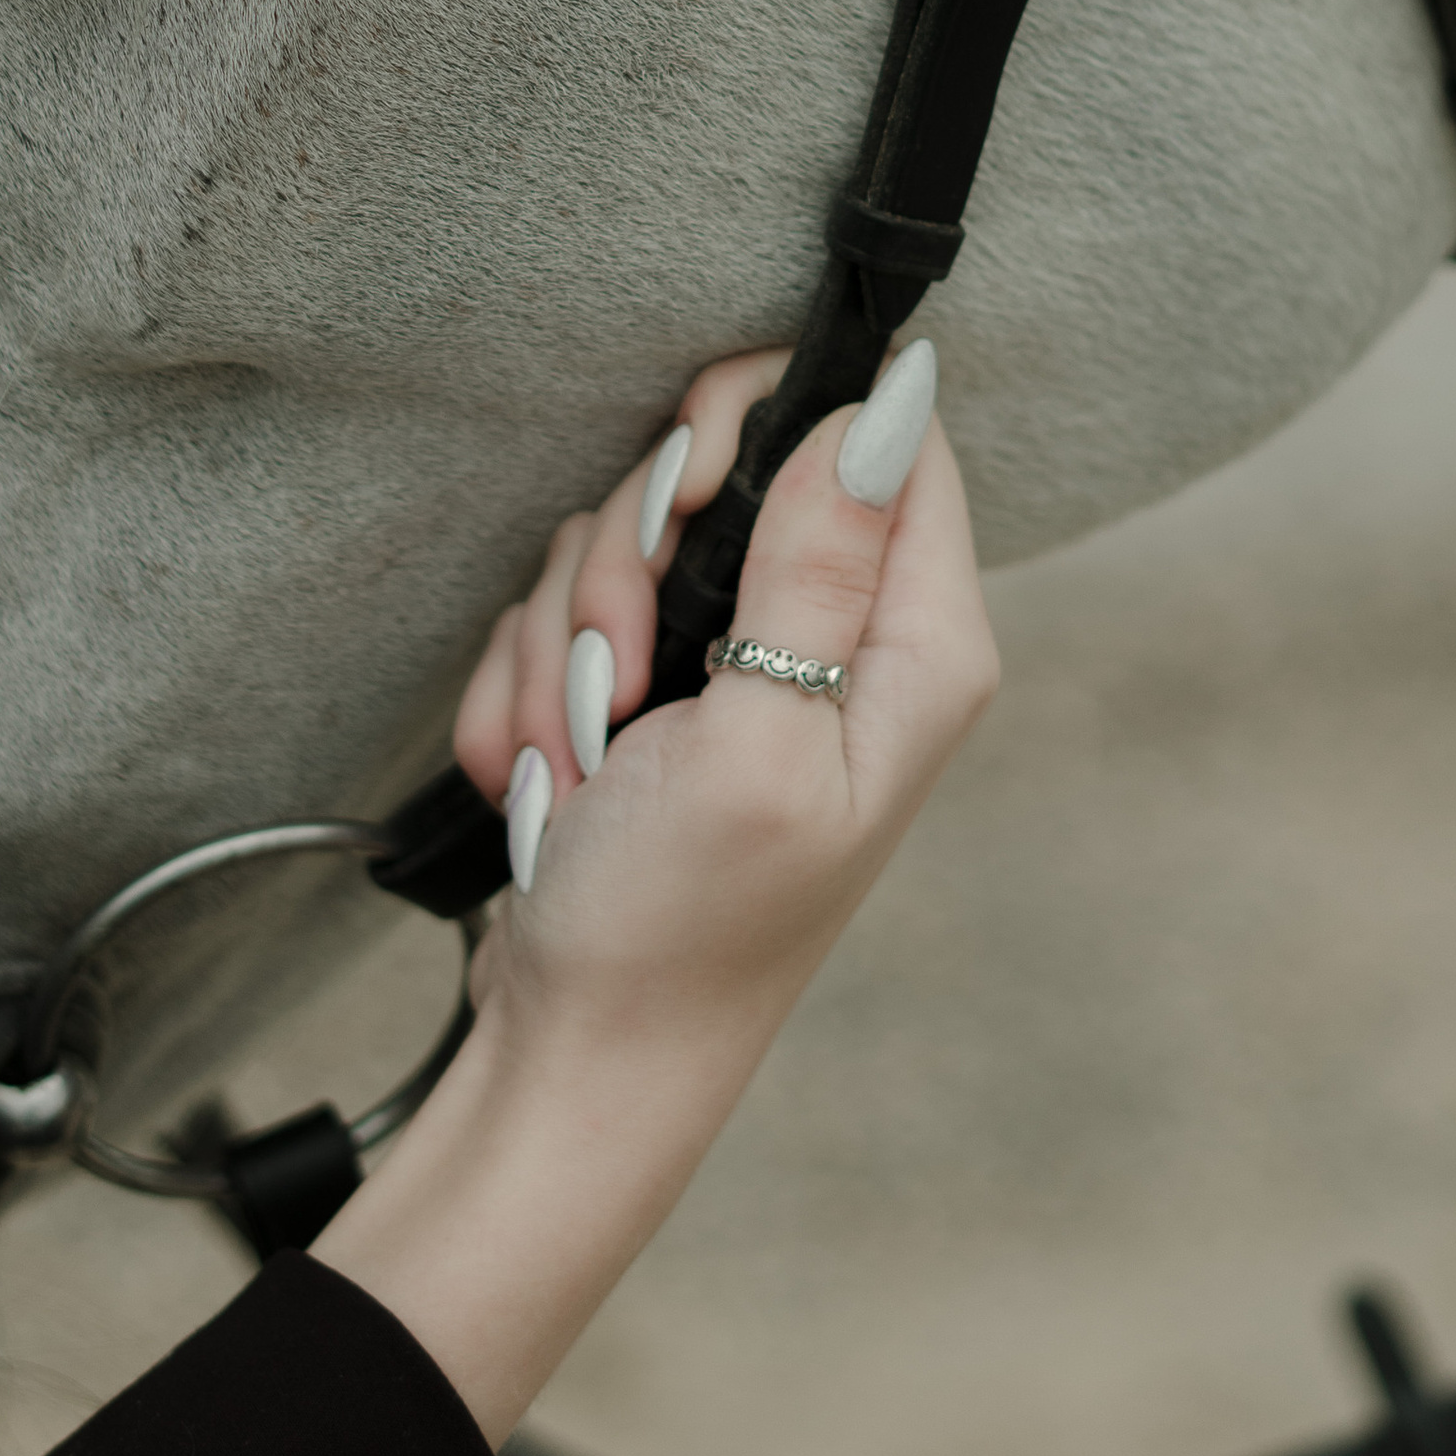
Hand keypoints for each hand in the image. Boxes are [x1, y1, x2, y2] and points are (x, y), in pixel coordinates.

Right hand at [312, 341, 995, 1439]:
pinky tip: (554, 779)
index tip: (690, 493)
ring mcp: (746, 662)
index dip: (765, 420)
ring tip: (583, 764)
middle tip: (622, 675)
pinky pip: (576, 608)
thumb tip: (889, 401)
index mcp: (916, 645)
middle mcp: (845, 639)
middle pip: (731, 467)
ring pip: (633, 539)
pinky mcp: (663, 686)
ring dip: (573, 643)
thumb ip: (817, 569)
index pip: (884, 427)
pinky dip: (539, 687)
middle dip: (634, 562)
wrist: (577, 1054)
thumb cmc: (679, 932)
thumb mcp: (754, 746)